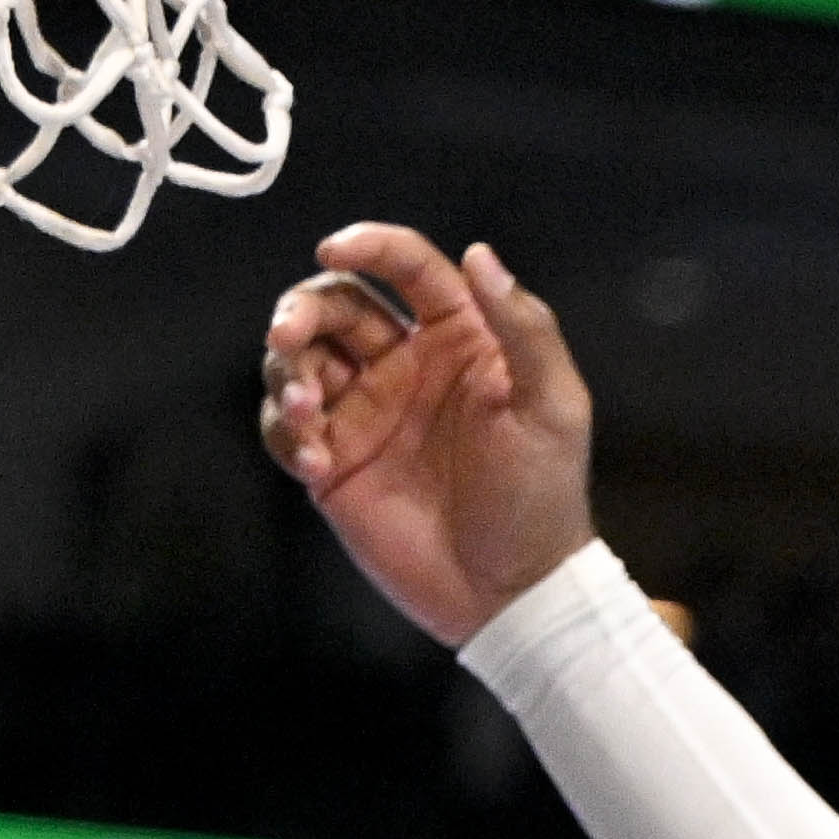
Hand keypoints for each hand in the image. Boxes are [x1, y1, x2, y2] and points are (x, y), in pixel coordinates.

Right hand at [252, 222, 607, 648]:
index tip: (335, 248)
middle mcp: (403, 365)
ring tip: (308, 409)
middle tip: (289, 336)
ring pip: (298, 359)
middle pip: (334, 305)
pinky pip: (285, 426)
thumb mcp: (553, 407)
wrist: (511, 592)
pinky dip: (284, 431)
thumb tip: (480, 254)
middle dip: (301, 309)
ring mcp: (364, 412)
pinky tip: (313, 460)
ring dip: (286, 370)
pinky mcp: (333, 462)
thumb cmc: (541, 497)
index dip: (369, 246)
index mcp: (459, 339)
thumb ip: (524, 327)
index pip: (408, 268)